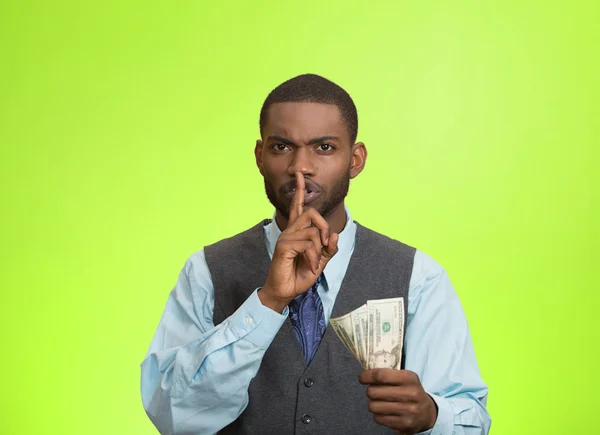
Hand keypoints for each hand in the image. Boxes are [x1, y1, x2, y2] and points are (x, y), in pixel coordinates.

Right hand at [259, 172, 338, 312]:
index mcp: (297, 232)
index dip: (300, 190)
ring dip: (319, 250)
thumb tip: (333, 234)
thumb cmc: (299, 275)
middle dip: (324, 227)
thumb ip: (328, 248)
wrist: (285, 291)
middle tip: (325, 246)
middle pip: (311, 213)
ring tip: (313, 263)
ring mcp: (286, 237)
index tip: (300, 175)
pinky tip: (310, 267)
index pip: (298, 206)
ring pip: (312, 231)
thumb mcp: (320, 261)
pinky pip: (307, 244)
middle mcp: (290, 231)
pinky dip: (313, 258)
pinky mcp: (284, 246)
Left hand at [359, 369, 437, 434]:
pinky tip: (385, 411)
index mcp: (410, 378)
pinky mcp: (404, 424)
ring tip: (380, 402)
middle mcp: (411, 394)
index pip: (381, 375)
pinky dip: (378, 415)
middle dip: (370, 391)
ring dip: (373, 404)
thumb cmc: (410, 391)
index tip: (362, 378)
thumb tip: (365, 375)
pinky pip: (378, 418)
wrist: (426, 413)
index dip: (367, 376)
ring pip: (373, 406)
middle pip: (374, 391)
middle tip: (375, 391)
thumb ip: (387, 374)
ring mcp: (408, 410)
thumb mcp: (405, 378)